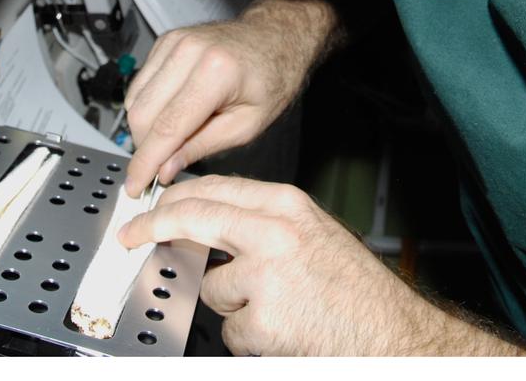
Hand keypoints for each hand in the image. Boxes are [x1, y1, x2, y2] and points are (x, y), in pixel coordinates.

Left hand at [117, 175, 439, 354]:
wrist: (393, 332)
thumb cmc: (356, 289)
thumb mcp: (311, 233)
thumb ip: (263, 223)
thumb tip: (211, 225)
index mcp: (285, 205)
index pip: (212, 188)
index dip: (172, 198)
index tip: (150, 207)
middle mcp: (273, 231)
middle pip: (192, 216)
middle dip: (153, 226)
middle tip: (132, 237)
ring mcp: (265, 274)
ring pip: (212, 286)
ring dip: (232, 305)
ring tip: (275, 308)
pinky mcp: (262, 317)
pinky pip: (230, 329)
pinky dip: (249, 337)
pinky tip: (281, 331)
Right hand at [123, 18, 307, 196]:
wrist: (274, 38)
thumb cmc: (271, 78)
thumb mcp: (247, 125)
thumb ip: (202, 147)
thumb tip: (165, 169)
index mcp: (216, 72)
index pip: (167, 127)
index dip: (147, 162)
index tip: (136, 186)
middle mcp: (189, 51)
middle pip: (141, 114)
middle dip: (144, 148)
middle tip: (158, 167)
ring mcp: (174, 43)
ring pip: (135, 100)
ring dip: (144, 129)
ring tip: (173, 139)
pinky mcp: (165, 42)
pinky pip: (139, 84)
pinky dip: (148, 108)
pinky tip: (172, 115)